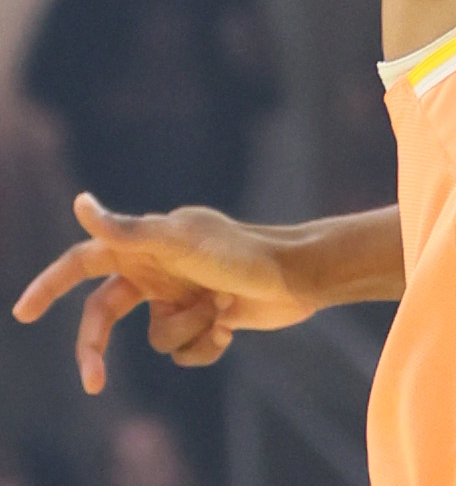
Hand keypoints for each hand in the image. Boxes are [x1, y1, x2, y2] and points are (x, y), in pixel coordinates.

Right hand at [11, 193, 316, 392]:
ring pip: (155, 338)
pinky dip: (204, 346)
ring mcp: (180, 297)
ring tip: (218, 306)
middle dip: (98, 348)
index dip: (52, 283)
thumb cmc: (240, 252)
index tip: (22, 311)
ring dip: (184, 332)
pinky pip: (185, 353)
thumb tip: (80, 204)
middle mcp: (159, 270)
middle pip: (107, 313)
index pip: (85, 260)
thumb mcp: (181, 240)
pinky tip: (230, 324)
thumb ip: (128, 229)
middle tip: (93, 382)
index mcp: (147, 245)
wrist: (297, 277)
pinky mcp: (204, 321)